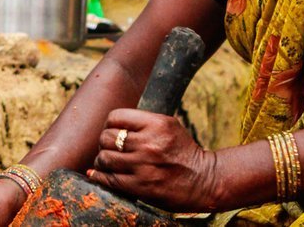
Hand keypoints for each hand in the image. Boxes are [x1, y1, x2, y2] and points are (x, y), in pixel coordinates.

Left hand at [87, 108, 219, 211]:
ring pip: (104, 158)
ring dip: (102, 161)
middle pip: (107, 137)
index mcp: (156, 124)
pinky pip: (109, 179)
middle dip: (104, 143)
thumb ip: (144, 122)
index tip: (112, 131)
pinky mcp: (140, 186)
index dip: (110, 124)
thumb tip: (113, 124)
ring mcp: (143, 166)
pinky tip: (100, 175)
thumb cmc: (183, 152)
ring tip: (107, 162)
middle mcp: (148, 143)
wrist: (203, 180)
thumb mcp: (169, 126)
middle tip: (109, 148)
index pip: (116, 117)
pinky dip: (100, 177)